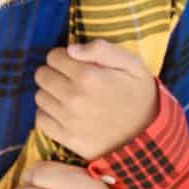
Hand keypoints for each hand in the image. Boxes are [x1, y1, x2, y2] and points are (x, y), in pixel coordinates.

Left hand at [34, 40, 157, 159]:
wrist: (149, 136)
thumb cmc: (139, 94)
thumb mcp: (132, 64)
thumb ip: (101, 49)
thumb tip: (70, 49)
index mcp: (88, 76)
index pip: (53, 56)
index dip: (64, 57)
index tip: (76, 64)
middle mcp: (74, 98)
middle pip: (41, 75)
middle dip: (54, 73)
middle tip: (71, 80)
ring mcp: (69, 121)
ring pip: (39, 97)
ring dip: (51, 94)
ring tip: (70, 97)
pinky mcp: (68, 139)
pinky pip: (40, 120)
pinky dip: (49, 115)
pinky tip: (64, 113)